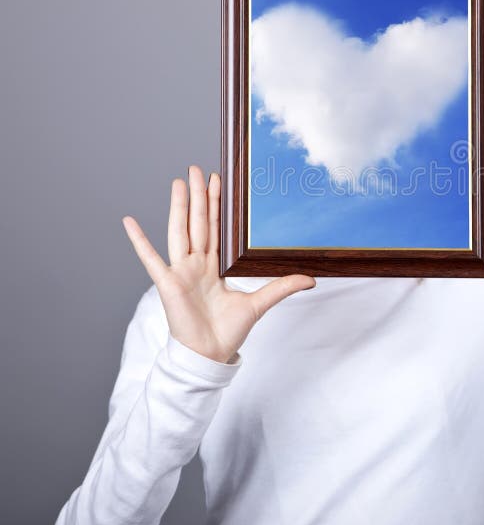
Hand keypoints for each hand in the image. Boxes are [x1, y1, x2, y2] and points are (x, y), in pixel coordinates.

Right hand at [122, 165, 315, 363]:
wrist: (210, 355)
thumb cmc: (228, 331)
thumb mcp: (260, 303)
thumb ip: (283, 287)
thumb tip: (312, 278)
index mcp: (215, 266)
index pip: (216, 228)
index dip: (217, 205)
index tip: (219, 182)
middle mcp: (196, 264)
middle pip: (198, 222)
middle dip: (199, 196)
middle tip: (198, 169)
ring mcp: (181, 271)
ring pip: (180, 231)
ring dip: (178, 206)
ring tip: (178, 182)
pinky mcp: (168, 283)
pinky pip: (151, 258)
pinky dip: (139, 240)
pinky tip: (129, 221)